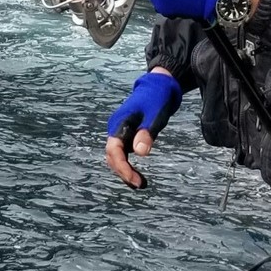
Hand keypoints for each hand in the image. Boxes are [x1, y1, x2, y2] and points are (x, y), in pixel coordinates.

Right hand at [105, 68, 180, 190]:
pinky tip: (137, 173)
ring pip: (116, 156)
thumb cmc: (156, 99)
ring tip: (139, 183)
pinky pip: (122, 153)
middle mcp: (116, 129)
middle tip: (140, 184)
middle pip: (112, 156)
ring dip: (124, 170)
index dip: (122, 167)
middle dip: (123, 172)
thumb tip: (140, 153)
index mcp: (120, 123)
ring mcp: (120, 132)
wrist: (158, 86)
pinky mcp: (127, 134)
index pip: (114, 151)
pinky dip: (127, 164)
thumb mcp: (155, 115)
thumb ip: (147, 132)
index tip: (135, 180)